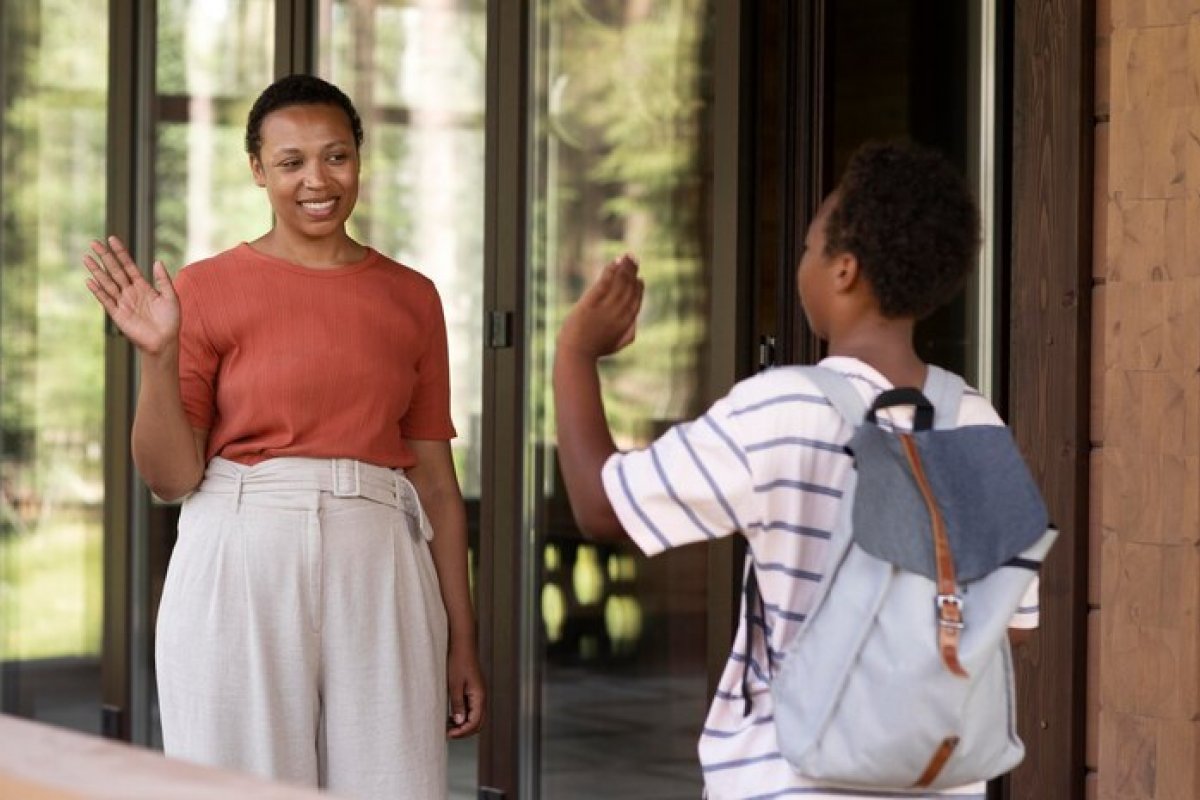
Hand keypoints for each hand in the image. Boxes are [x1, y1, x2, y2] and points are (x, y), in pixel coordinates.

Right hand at [83, 236, 179, 355]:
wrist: (164, 341)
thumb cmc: (170, 320)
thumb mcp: (171, 297)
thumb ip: (163, 280)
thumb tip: (157, 261)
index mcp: (143, 286)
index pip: (129, 265)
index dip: (120, 252)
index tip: (112, 239)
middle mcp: (130, 292)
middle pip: (115, 271)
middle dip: (105, 257)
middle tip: (94, 242)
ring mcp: (123, 302)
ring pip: (107, 283)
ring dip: (97, 271)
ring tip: (86, 258)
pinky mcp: (118, 314)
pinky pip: (106, 300)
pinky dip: (98, 291)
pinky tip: (90, 280)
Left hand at [446, 643, 485, 738]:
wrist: (462, 645)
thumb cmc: (458, 661)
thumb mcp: (454, 685)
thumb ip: (458, 704)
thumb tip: (460, 722)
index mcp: (479, 696)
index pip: (475, 722)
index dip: (462, 732)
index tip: (449, 734)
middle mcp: (482, 696)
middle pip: (479, 723)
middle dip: (465, 731)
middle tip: (449, 734)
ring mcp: (479, 694)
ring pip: (477, 717)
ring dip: (465, 725)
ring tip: (449, 726)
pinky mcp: (475, 691)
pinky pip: (473, 709)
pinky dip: (465, 716)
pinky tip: (453, 716)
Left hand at [558, 254, 643, 359]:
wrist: (576, 354)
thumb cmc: (593, 350)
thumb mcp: (616, 344)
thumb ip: (628, 333)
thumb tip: (635, 322)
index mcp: (626, 324)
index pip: (636, 301)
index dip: (639, 289)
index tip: (639, 279)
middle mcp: (619, 313)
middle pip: (629, 288)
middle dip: (632, 272)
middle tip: (634, 260)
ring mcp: (605, 307)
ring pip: (619, 283)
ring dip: (624, 268)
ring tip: (627, 256)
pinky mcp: (591, 302)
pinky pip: (604, 283)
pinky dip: (611, 271)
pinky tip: (615, 262)